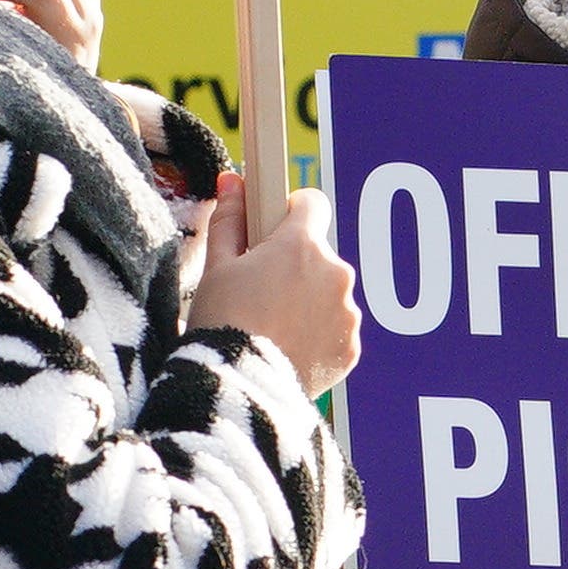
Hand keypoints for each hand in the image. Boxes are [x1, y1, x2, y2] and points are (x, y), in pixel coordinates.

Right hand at [184, 166, 362, 393]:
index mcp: (300, 245)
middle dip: (295, 265)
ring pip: (330, 292)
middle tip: (260, 291)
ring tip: (272, 325)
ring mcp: (348, 312)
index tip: (274, 226)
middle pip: (319, 254)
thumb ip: (230, 219)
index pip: (312, 203)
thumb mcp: (216, 267)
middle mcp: (335, 273)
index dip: (290, 212)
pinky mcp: (351, 347)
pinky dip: (318, 334)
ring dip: (308, 300)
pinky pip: (336, 328)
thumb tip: (233, 180)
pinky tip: (288, 347)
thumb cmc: (221, 322)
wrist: (240, 387)